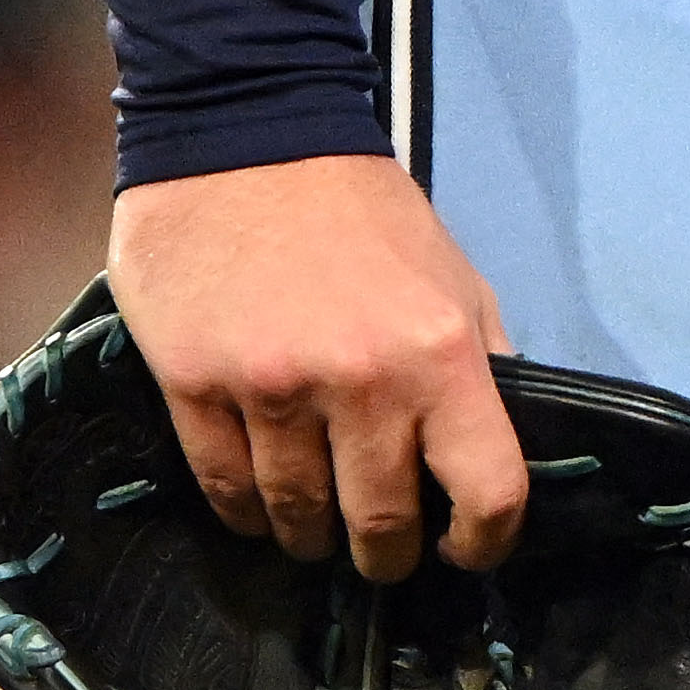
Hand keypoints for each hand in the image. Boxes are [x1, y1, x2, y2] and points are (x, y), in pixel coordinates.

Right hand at [106, 153, 530, 577]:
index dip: (484, 541)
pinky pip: (227, 490)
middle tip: (382, 548)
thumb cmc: (359, 209)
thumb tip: (493, 444)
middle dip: (388, 553)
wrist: (245, 136)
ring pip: (297, 517)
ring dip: (312, 535)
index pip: (488, 490)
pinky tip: (260, 504)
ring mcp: (272, 390)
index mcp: (441, 353)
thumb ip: (479, 359)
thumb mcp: (451, 274)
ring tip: (317, 526)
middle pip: (381, 526)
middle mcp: (361, 382)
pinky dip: (248, 511)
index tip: (465, 549)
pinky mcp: (196, 388)